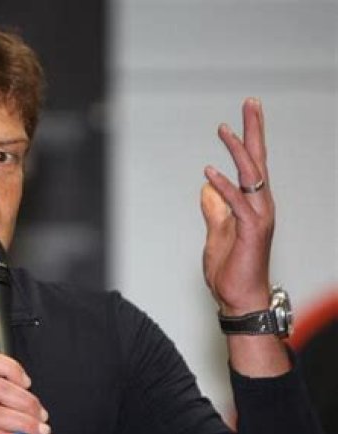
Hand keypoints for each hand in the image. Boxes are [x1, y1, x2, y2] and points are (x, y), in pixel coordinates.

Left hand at [201, 98, 274, 314]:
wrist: (239, 298)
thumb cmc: (231, 269)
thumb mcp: (217, 233)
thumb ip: (214, 211)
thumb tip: (206, 190)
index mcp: (252, 204)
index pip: (252, 164)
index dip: (248, 138)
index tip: (244, 114)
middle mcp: (260, 206)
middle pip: (258, 161)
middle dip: (254, 131)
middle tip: (251, 103)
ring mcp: (258, 218)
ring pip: (251, 177)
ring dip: (237, 152)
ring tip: (224, 129)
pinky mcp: (251, 233)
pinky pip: (237, 205)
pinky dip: (224, 187)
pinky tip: (209, 172)